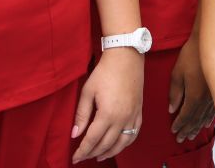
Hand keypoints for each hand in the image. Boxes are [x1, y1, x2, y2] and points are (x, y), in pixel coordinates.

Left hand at [72, 48, 143, 163]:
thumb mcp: (88, 91)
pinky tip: (118, 145)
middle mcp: (122, 119)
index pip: (92, 139)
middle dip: (93, 153)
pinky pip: (134, 134)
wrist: (126, 57)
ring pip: (122, 143)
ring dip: (110, 152)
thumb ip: (81, 114)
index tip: (75, 158)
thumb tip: (75, 134)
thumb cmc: (105, 72)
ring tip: (99, 156)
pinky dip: (125, 143)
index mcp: (107, 114)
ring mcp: (133, 116)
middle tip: (83, 157)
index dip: (82, 151)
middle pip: (106, 144)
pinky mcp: (139, 112)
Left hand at [169, 34, 214, 142]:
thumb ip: (175, 93)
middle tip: (181, 139)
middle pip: (195, 119)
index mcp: (194, 96)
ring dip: (197, 127)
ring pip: (205, 117)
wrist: (209, 44)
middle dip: (187, 130)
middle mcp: (205, 99)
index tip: (173, 131)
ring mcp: (213, 96)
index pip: (185, 115)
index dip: (179, 124)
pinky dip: (208, 119)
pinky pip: (213, 110)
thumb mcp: (177, 73)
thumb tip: (172, 109)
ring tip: (192, 135)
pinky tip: (206, 124)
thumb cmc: (190, 56)